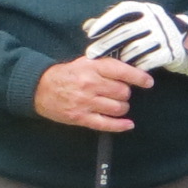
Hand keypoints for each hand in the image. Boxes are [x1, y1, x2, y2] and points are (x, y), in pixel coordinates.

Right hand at [34, 55, 150, 131]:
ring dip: (122, 107)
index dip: (139, 77)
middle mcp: (90, 85)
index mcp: (92, 68)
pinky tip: (128, 124)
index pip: (122, 72)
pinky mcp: (81, 118)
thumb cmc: (66, 74)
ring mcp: (86, 103)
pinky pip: (106, 124)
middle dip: (125, 93)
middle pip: (123, 92)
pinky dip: (120, 125)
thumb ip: (105, 66)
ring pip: (118, 108)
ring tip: (116, 104)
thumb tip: (130, 70)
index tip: (148, 82)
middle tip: (119, 92)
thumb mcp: (84, 62)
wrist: (40, 88)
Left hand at [82, 0, 187, 76]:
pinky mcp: (169, 51)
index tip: (91, 33)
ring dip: (121, 58)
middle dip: (106, 44)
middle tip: (91, 54)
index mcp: (146, 9)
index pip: (122, 12)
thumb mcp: (137, 21)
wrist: (184, 41)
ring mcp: (163, 36)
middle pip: (125, 32)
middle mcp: (155, 19)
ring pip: (134, 49)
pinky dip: (136, 66)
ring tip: (111, 64)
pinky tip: (129, 69)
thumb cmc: (152, 30)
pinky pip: (147, 61)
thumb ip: (113, 22)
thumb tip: (87, 26)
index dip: (105, 21)